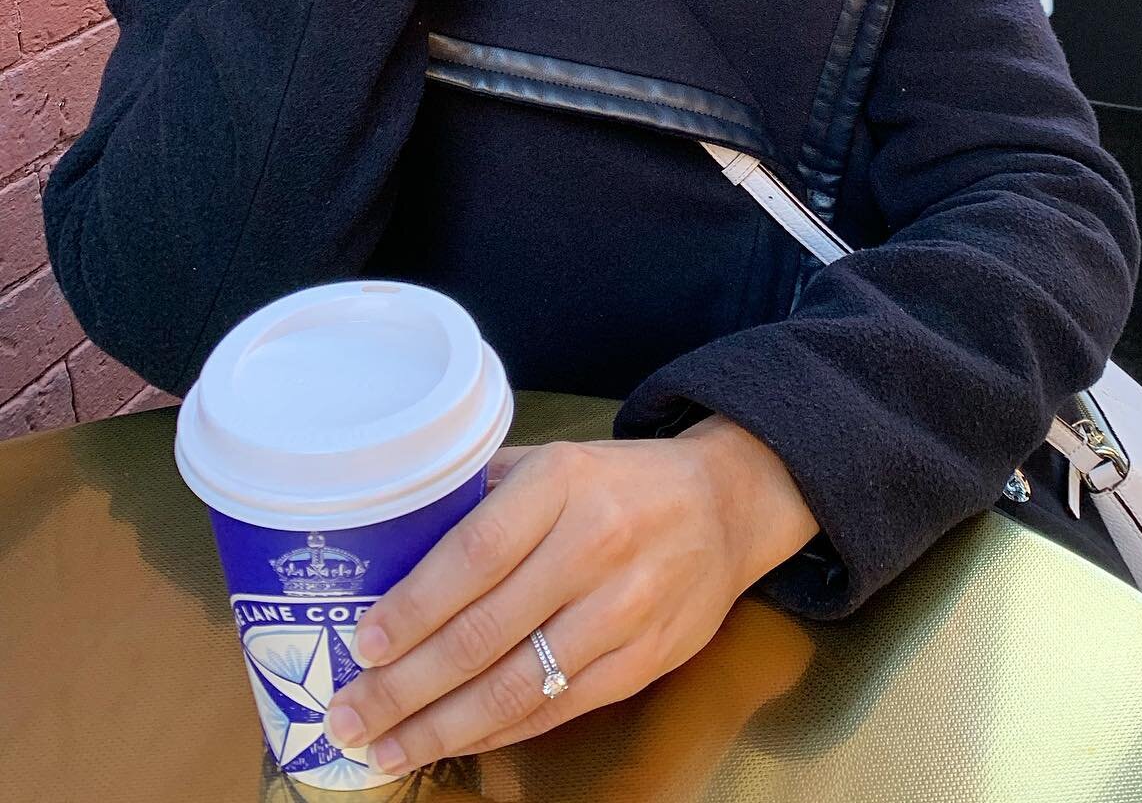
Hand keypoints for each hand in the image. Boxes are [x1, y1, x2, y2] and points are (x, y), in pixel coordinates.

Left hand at [324, 421, 818, 775]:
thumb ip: (483, 496)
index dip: (414, 606)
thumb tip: (390, 544)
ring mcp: (624, 608)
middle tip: (349, 716)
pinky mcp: (643, 660)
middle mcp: (594, 545)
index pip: (473, 554)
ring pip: (517, 685)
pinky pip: (557, 708)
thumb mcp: (554, 461)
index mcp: (562, 483)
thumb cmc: (620, 483)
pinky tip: (455, 741)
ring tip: (386, 747)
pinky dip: (497, 731)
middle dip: (404, 686)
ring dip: (441, 727)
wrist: (726, 505)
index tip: (364, 643)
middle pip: (483, 632)